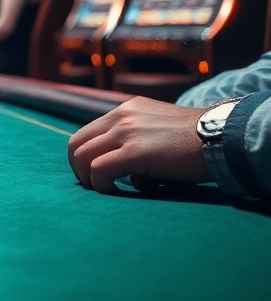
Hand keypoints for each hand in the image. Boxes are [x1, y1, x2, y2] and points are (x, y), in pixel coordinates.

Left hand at [66, 97, 211, 193]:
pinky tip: (115, 191)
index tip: (93, 173)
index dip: (84, 156)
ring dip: (88, 178)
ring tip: (105, 189)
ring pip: (82, 157)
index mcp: (126, 109)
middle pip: (77, 144)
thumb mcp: (159, 130)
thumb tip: (128, 176)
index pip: (87, 133)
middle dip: (78, 168)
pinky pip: (99, 170)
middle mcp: (121, 116)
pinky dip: (100, 184)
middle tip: (93, 184)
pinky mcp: (135, 152)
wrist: (223, 137)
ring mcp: (126, 132)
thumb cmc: (196, 141)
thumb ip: (137, 143)